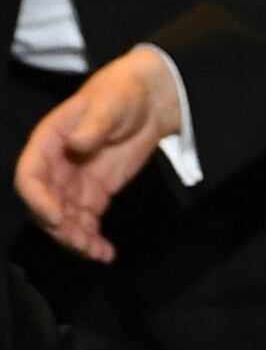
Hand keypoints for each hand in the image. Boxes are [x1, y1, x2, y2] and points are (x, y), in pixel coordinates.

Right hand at [14, 47, 181, 261]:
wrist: (151, 100)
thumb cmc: (121, 95)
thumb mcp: (109, 105)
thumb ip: (92, 126)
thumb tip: (76, 143)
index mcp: (48, 144)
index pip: (30, 177)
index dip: (38, 200)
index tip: (57, 218)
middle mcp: (55, 167)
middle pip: (45, 206)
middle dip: (59, 229)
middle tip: (82, 244)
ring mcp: (74, 183)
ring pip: (65, 219)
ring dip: (76, 240)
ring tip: (98, 254)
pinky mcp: (95, 193)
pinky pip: (87, 221)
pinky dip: (93, 239)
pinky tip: (106, 253)